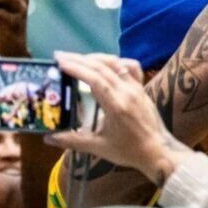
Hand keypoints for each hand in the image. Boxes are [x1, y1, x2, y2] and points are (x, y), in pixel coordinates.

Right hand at [47, 52, 192, 183]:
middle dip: (79, 59)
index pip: (95, 79)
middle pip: (103, 67)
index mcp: (116, 105)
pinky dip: (117, 62)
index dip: (77, 68)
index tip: (59, 62)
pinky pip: (132, 68)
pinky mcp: (142, 89)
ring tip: (77, 58)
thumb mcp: (99, 147)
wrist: (159, 151)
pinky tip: (105, 63)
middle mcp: (127, 92)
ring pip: (116, 64)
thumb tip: (48, 138)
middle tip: (59, 55)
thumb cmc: (129, 150)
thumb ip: (72, 141)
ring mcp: (137, 88)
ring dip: (95, 58)